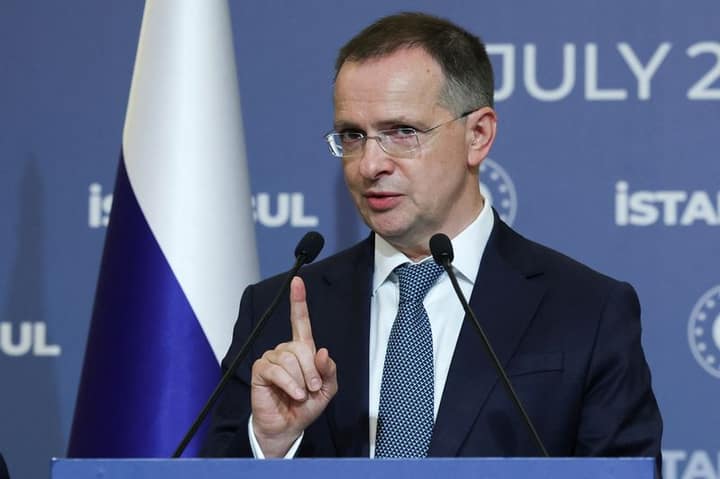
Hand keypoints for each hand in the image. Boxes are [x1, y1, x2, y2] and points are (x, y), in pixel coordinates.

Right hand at [250, 276, 337, 456]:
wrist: (289, 426)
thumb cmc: (306, 406)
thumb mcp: (328, 389)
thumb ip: (329, 370)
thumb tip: (322, 351)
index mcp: (302, 350)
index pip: (300, 321)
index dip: (298, 301)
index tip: (297, 281)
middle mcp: (286, 350)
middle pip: (301, 347)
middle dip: (312, 370)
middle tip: (313, 389)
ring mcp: (272, 358)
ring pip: (290, 358)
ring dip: (302, 380)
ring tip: (301, 394)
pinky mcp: (261, 370)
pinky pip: (278, 370)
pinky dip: (290, 384)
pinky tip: (293, 394)